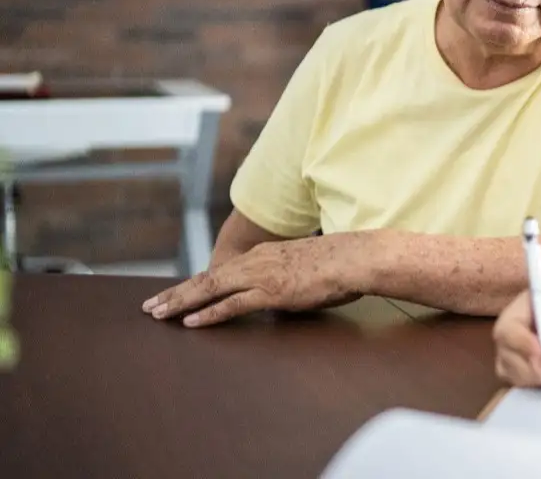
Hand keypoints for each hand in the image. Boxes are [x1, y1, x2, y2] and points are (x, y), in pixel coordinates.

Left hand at [140, 234, 362, 326]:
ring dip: (181, 303)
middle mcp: (256, 262)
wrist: (355, 258)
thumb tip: (281, 297)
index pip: (222, 271)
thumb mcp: (305, 269)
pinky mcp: (271, 291)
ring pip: (211, 289)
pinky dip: (209, 314)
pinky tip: (190, 322)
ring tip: (158, 314)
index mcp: (264, 255)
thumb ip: (286, 281)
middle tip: (150, 306)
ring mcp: (261, 276)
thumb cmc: (340, 265)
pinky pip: (232, 305)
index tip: (175, 295)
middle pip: (207, 279)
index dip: (195, 285)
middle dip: (175, 294)